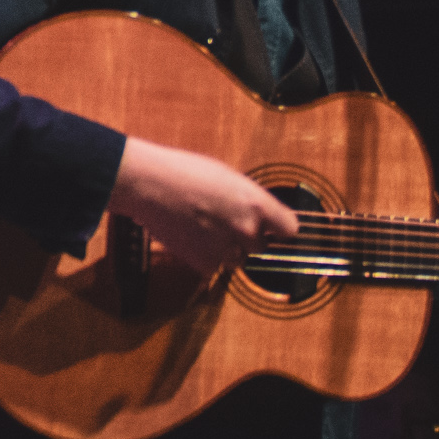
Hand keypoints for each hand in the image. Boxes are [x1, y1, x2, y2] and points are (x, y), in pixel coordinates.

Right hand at [106, 135, 298, 275]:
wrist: (148, 183)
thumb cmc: (183, 171)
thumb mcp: (226, 177)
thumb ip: (247, 199)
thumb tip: (259, 214)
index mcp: (256, 203)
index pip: (290, 229)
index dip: (279, 229)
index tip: (273, 229)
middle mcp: (247, 228)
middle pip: (261, 246)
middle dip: (246, 238)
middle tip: (223, 223)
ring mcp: (227, 249)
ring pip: (237, 259)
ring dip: (225, 250)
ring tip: (202, 228)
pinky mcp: (205, 263)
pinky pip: (213, 267)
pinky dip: (203, 257)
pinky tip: (189, 237)